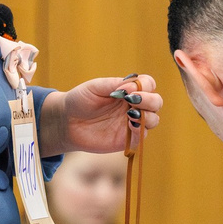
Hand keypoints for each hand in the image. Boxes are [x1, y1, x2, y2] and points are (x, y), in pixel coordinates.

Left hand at [38, 73, 161, 157]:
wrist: (66, 122)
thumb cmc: (80, 100)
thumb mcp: (95, 87)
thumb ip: (114, 84)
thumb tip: (133, 86)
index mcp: (128, 90)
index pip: (148, 84)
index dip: (145, 85)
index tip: (128, 89)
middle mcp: (133, 106)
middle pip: (156, 102)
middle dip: (150, 100)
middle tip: (132, 101)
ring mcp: (131, 123)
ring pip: (153, 119)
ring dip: (147, 115)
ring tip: (130, 114)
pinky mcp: (127, 139)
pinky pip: (142, 136)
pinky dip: (140, 130)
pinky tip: (129, 125)